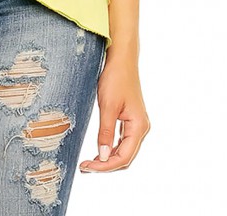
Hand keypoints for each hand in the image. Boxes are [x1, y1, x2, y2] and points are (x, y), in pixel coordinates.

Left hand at [79, 56, 149, 172]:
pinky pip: (122, 140)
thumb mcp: (108, 106)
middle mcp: (141, 128)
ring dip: (108, 158)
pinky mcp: (129, 119)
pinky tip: (99, 150)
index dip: (105, 166)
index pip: (124, 157)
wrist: (121, 59)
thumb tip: (103, 157)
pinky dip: (111, 148)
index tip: (87, 167)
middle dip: (106, 165)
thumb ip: (106, 133)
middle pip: (125, 156)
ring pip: (124, 150)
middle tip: (85, 167)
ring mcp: (136, 123)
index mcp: (139, 126)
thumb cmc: (116, 78)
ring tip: (89, 161)